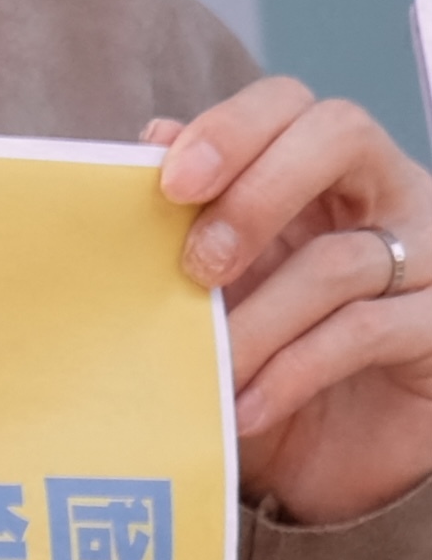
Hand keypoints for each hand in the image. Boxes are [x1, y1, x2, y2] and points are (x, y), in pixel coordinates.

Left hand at [149, 78, 431, 524]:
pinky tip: (244, 406)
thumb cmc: (269, 351)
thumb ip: (193, 213)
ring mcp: (429, 258)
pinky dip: (291, 371)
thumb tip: (155, 136)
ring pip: (340, 258)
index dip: (231, 128)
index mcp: (325, 168)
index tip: (170, 184)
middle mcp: (389, 195)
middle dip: (256, 191)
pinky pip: (366, 332)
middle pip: (340, 134)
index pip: (291, 103)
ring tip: (207, 366)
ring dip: (257, 319)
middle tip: (196, 264)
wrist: (337, 457)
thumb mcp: (222, 284)